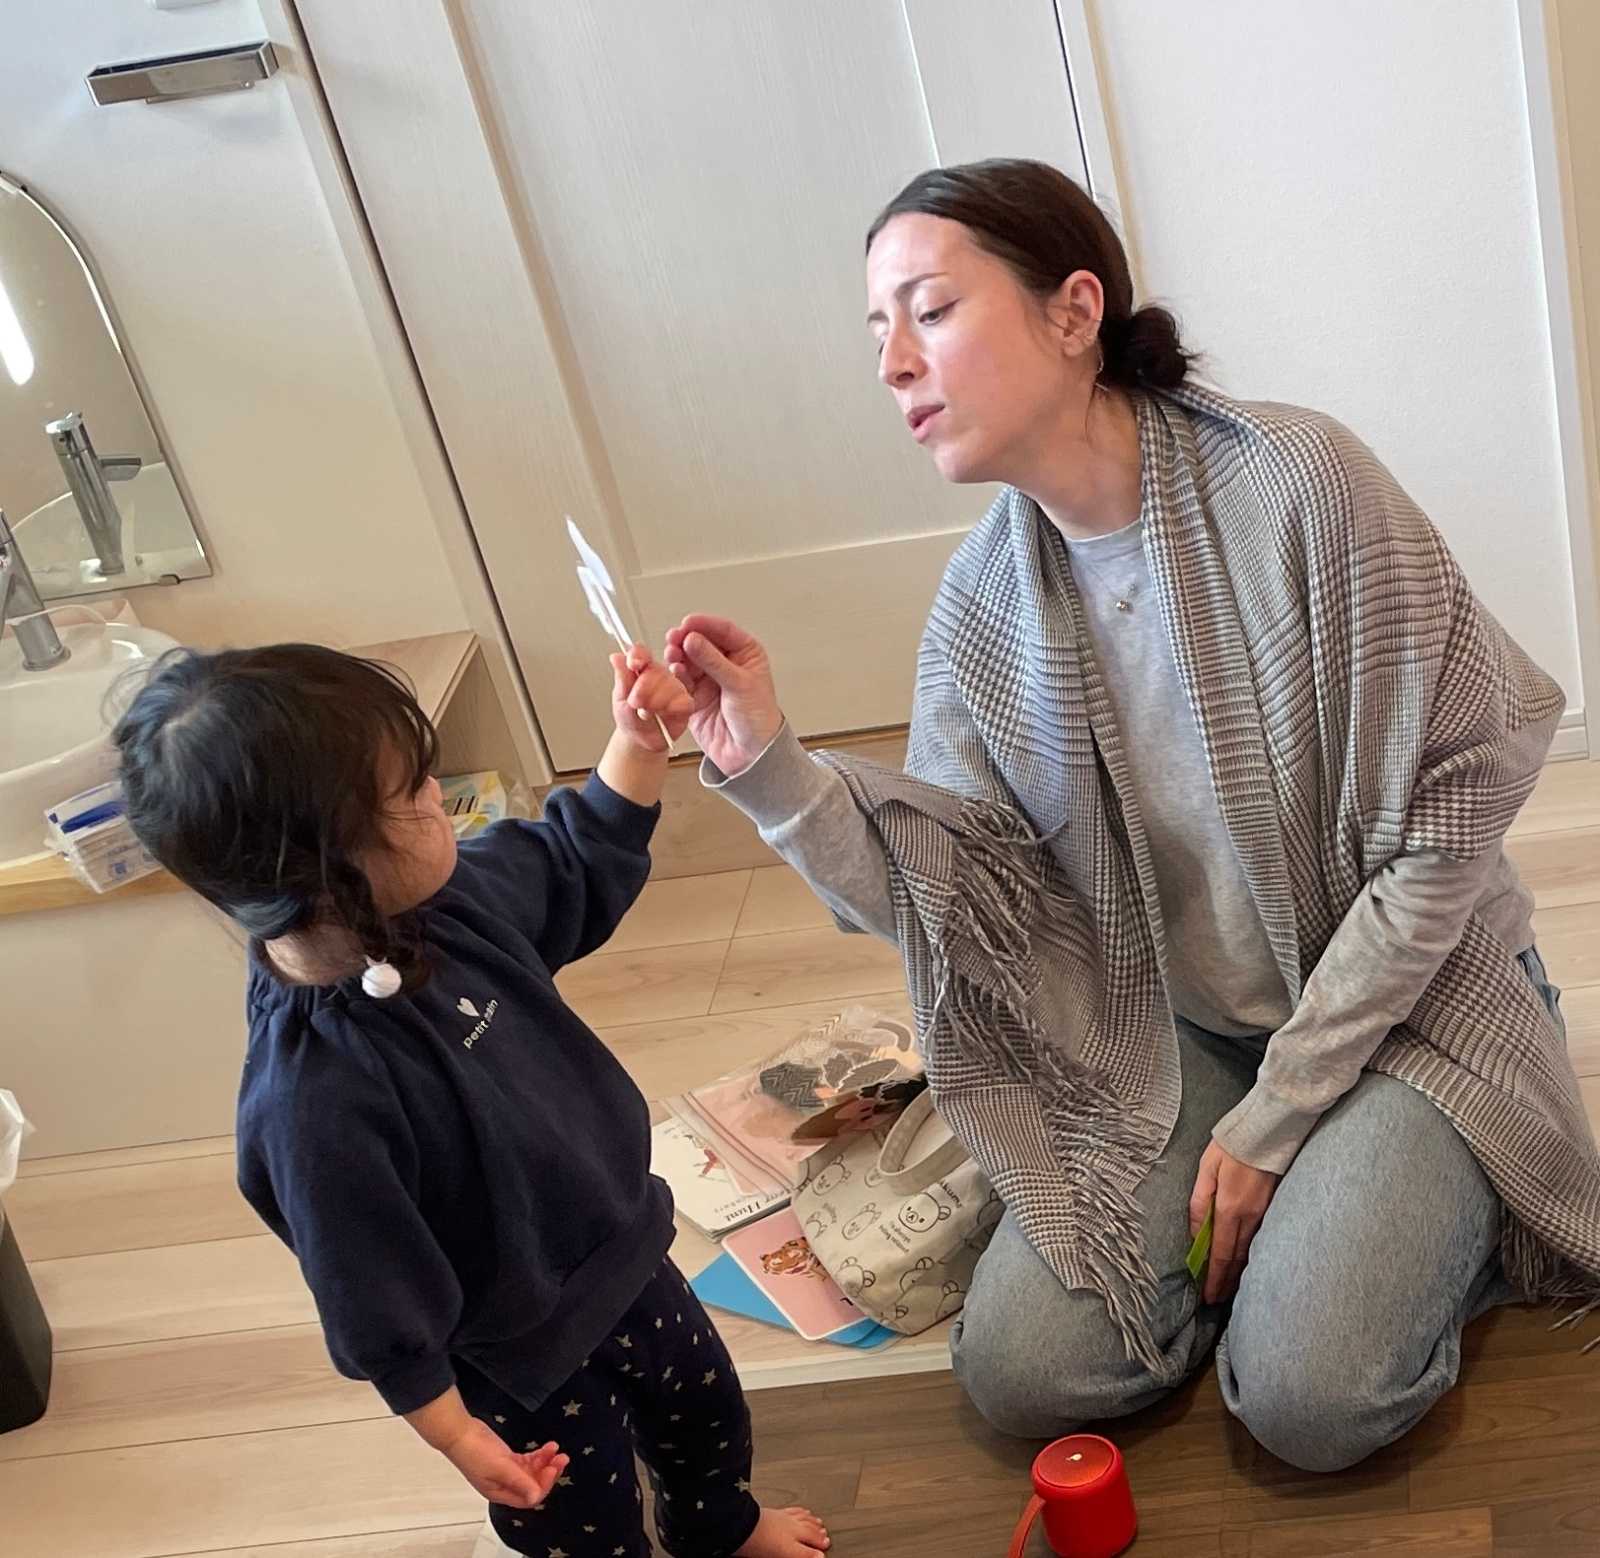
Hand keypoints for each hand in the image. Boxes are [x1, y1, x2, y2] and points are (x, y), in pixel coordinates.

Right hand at [442, 1418, 567, 1508]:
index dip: (542, 1486)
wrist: (460, 1432)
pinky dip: (539, 1455)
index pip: (528, 1498)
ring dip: (546, 1462)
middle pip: (532, 1485)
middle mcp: (505, 1484)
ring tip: (556, 1450)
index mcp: (500, 1493)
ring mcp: (506, 1471)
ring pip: (532, 1471)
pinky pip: (528, 1461)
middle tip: (561, 1459)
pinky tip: (548, 1447)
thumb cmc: (473, 1452)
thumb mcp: (499, 1468)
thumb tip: (536, 1497)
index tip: (552, 1470)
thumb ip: (519, 1481)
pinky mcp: (507, 1458)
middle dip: (549, 1473)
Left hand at [611, 644, 693, 753]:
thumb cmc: (630, 718)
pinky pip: (684, 701)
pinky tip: (664, 713)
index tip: (634, 664)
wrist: (639, 740)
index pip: (642, 653)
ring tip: (646, 713)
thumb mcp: (620, 699)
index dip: (638, 656)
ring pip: (671, 685)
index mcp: (642, 669)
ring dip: (656, 701)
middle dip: (644, 688)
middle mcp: (659, 676)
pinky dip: (672, 707)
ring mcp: (674, 689)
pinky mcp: (685, 704)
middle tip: (635, 702)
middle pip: (657, 670)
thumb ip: (622, 678)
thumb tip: (616, 657)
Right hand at [662, 614, 783, 776]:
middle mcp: (727, 664)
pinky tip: (672, 669)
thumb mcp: (739, 685)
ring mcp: (710, 679)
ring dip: (678, 655)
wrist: (748, 754)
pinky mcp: (695, 695)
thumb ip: (713, 661)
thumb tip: (693, 639)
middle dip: (686, 639)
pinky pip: (681, 679)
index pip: (723, 631)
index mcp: (746, 654)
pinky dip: (675, 674)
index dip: (704, 625)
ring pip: (689, 659)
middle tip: (673, 638)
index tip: (688, 623)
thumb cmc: (757, 719)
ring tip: (671, 653)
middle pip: (702, 643)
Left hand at [1189, 1139, 1279, 1304]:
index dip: (1215, 1278)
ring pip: (1251, 1251)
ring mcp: (1265, 1213)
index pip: (1222, 1254)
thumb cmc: (1232, 1145)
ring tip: (1229, 1289)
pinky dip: (1250, 1256)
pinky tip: (1245, 1262)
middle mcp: (1251, 1216)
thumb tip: (1196, 1232)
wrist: (1269, 1130)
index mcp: (1231, 1208)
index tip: (1209, 1297)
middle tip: (1216, 1300)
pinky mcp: (1274, 1207)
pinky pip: (1260, 1239)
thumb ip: (1199, 1202)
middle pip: (1238, 1259)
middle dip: (1227, 1283)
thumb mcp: (1207, 1169)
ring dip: (1239, 1272)